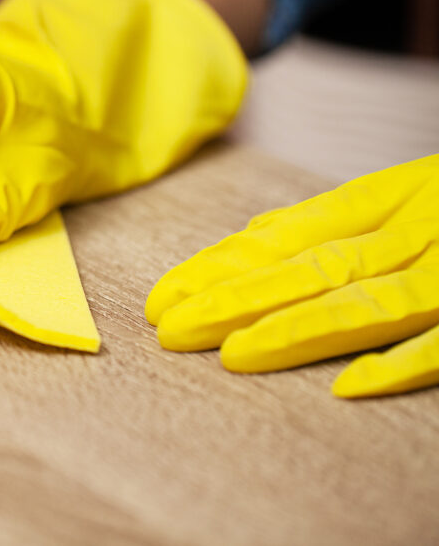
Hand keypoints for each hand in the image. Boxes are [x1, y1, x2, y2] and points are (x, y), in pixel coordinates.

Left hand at [148, 154, 438, 397]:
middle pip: (311, 268)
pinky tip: (346, 387)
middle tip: (169, 329)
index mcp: (391, 198)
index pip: (288, 235)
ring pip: (365, 303)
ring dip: (295, 329)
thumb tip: (260, 229)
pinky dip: (401, 365)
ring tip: (232, 354)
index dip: (222, 266)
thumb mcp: (409, 189)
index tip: (163, 298)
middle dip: (235, 298)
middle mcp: (415, 231)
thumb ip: (335, 216)